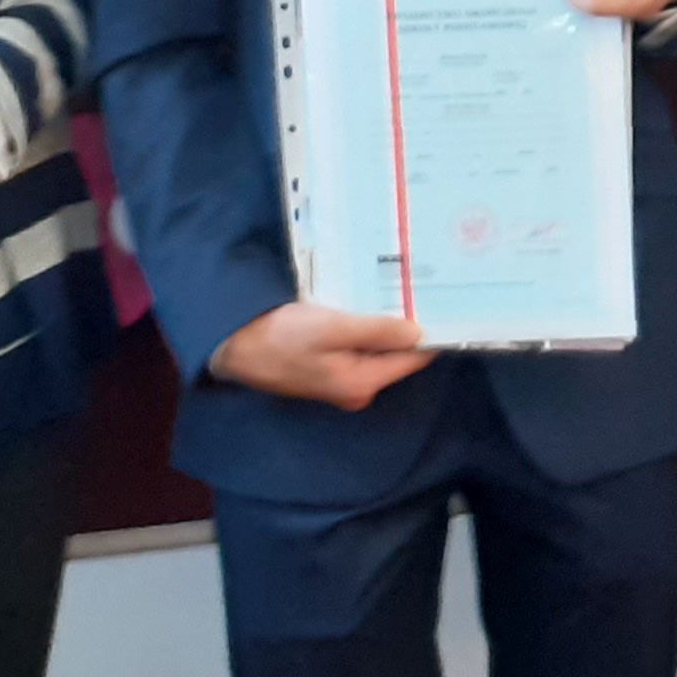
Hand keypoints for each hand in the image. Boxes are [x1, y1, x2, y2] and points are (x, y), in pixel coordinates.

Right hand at [208, 299, 433, 410]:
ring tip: (400, 289)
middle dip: (408, 325)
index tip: (444, 302)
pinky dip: (364, 328)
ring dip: (385, 324)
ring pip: (377, 349)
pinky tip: (366, 304)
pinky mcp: (328, 369)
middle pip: (397, 354)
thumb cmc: (281, 336)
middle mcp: (357, 389)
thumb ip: (378, 331)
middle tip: (422, 287)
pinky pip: (358, 347)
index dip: (430, 331)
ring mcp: (342, 381)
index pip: (413, 358)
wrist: (233, 347)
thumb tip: (420, 334)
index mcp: (363, 382)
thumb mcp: (333, 328)